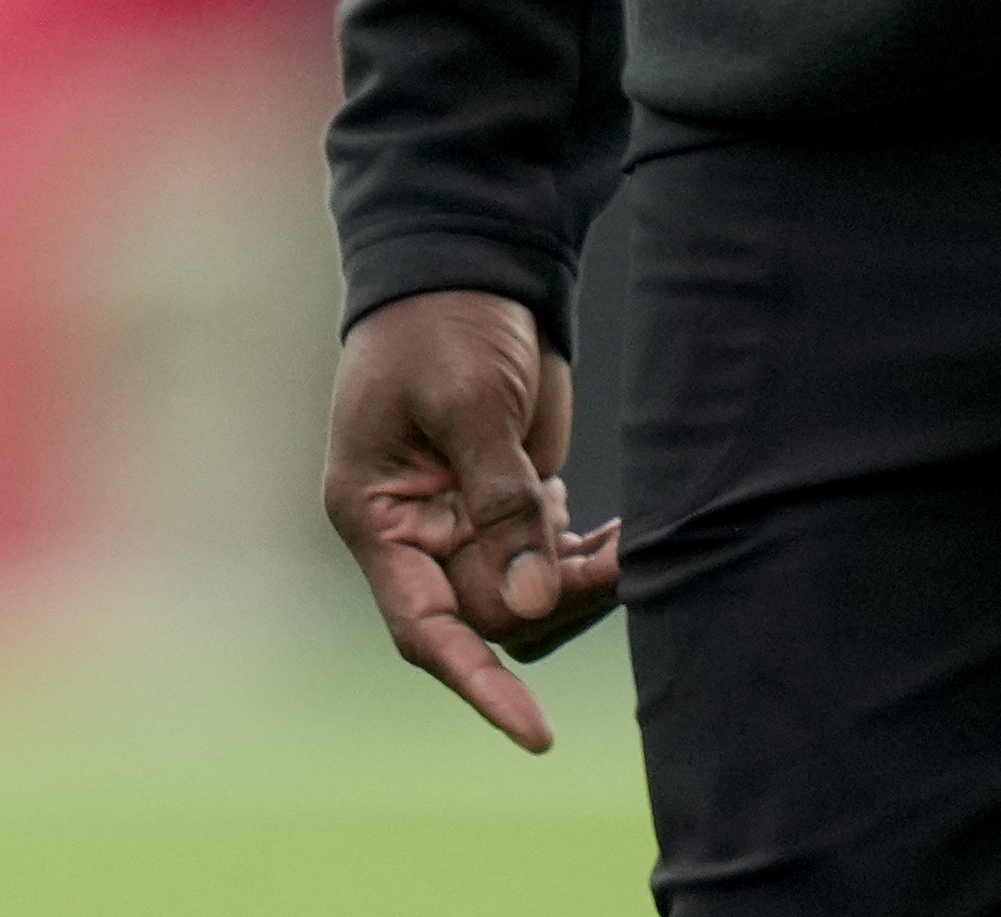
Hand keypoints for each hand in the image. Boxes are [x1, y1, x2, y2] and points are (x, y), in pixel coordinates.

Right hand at [324, 289, 621, 752]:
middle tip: (617, 558)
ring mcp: (459, 524)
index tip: (536, 734)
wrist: (462, 265)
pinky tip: (615, 534)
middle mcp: (413, 534)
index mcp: (376, 514)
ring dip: (581, 586)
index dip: (477, 686)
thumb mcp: (469, 401)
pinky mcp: (501, 507)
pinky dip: (586, 561)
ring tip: (625, 543)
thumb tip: (530, 602)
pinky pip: (546, 568)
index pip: (425, 626)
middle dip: (558, 600)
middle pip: (491, 617)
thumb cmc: (442, 324)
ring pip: (526, 602)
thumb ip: (501, 501)